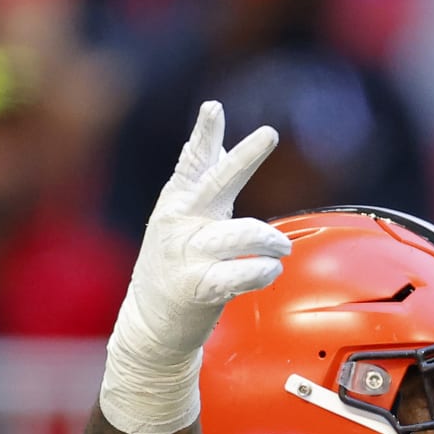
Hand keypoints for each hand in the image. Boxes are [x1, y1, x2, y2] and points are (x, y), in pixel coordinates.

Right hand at [118, 101, 292, 363]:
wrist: (151, 327)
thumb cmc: (176, 269)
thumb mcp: (184, 221)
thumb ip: (202, 185)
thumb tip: (219, 143)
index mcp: (177, 205)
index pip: (192, 163)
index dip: (204, 135)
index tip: (213, 107)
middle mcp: (179, 224)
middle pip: (216, 184)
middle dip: (244, 158)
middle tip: (269, 133)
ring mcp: (186, 255)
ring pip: (241, 234)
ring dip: (269, 240)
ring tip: (282, 247)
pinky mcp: (196, 287)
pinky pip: (241, 274)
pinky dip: (262, 271)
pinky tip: (269, 271)